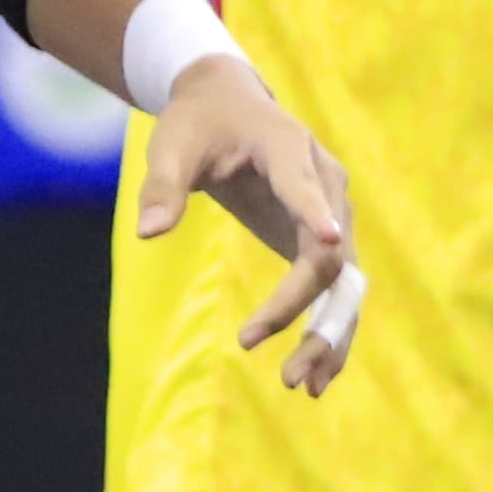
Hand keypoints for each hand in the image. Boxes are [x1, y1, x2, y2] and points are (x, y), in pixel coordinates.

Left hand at [137, 55, 359, 393]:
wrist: (229, 104)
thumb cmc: (198, 123)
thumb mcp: (172, 145)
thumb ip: (163, 187)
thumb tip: (147, 234)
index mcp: (288, 147)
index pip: (306, 186)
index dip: (316, 214)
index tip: (331, 242)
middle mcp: (326, 181)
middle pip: (333, 254)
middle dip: (311, 311)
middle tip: (283, 372)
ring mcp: (333, 212)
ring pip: (345, 281)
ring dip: (329, 334)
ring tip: (300, 386)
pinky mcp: (321, 239)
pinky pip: (336, 289)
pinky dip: (329, 329)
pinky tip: (313, 377)